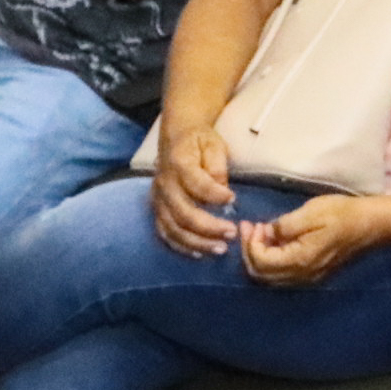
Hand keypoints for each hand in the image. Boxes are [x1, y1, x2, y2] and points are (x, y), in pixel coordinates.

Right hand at [149, 125, 240, 256]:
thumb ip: (217, 166)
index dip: (215, 195)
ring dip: (197, 242)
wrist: (175, 136)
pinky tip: (199, 252)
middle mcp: (164, 184)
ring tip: (220, 248)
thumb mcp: (213, 145)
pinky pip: (165, 233)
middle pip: (183, 213)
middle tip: (232, 233)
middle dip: (209, 227)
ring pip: (173, 228)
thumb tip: (221, 188)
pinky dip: (181, 246)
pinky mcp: (157, 209)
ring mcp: (158, 199)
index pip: (196, 184)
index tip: (234, 199)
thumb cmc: (199, 141)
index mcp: (178, 163)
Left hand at [238, 195, 386, 285]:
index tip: (254, 223)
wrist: (370, 225)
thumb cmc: (342, 214)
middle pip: (261, 275)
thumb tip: (268, 232)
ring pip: (270, 277)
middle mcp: (301, 276)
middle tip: (251, 227)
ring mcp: (307, 278)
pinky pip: (282, 275)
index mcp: (300, 260)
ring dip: (260, 256)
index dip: (251, 243)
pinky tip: (276, 242)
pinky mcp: (312, 274)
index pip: (261, 262)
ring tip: (261, 232)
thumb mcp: (310, 212)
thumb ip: (284, 225)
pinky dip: (272, 260)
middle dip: (250, 251)